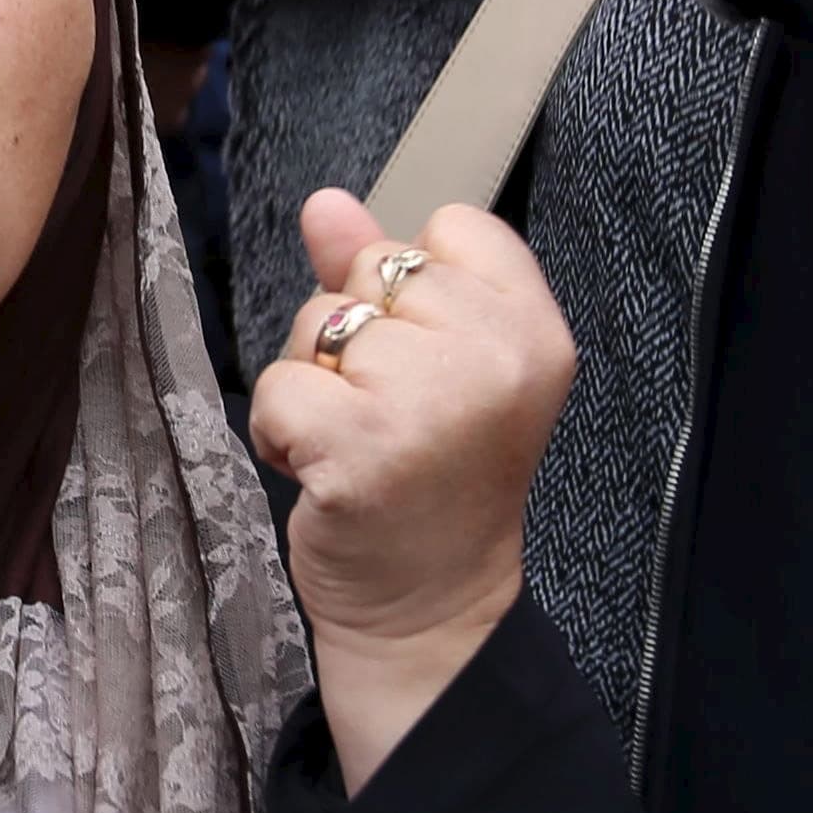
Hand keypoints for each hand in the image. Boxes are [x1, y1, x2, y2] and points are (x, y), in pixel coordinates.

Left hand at [251, 191, 575, 794]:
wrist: (429, 610)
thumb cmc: (432, 479)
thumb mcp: (435, 365)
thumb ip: (383, 275)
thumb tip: (325, 202)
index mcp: (534, 329)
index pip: (451, 226)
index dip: (415, 287)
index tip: (431, 360)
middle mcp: (496, 356)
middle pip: (372, 268)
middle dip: (356, 334)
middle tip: (391, 414)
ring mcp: (430, 401)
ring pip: (317, 322)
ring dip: (312, 382)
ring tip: (356, 442)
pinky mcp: (360, 445)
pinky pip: (277, 383)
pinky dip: (278, 427)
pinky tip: (318, 469)